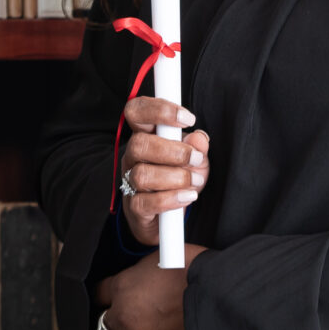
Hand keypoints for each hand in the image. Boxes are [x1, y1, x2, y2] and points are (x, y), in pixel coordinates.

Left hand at [97, 244, 204, 329]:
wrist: (223, 298)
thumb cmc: (200, 272)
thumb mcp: (165, 254)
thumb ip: (144, 270)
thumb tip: (143, 276)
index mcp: (124, 286)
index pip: (99, 293)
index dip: (108, 295)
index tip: (113, 297)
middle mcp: (124, 316)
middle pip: (106, 324)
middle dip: (121, 320)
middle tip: (139, 316)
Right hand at [117, 96, 208, 250]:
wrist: (166, 219)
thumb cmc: (178, 181)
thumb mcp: (195, 161)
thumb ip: (197, 147)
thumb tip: (199, 138)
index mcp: (145, 136)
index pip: (137, 111)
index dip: (159, 109)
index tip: (188, 119)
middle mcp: (133, 157)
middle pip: (139, 143)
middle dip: (173, 150)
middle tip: (196, 158)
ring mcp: (129, 181)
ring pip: (142, 174)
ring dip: (175, 177)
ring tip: (195, 181)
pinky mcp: (134, 207)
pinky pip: (145, 202)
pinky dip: (171, 199)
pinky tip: (188, 196)